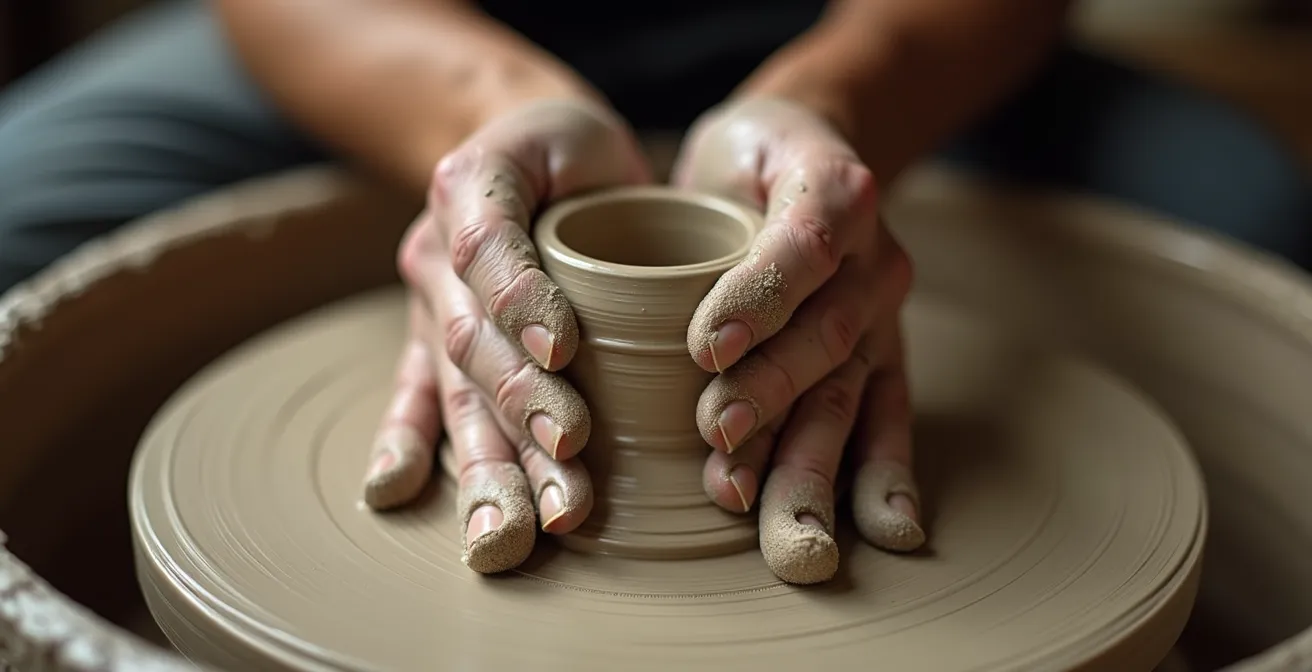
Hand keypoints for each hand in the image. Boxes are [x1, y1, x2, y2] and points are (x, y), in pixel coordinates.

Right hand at [361, 98, 651, 572]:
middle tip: (565, 466)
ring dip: (488, 463)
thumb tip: (661, 284)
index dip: (520, 298)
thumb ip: (612, 191)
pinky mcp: (427, 347)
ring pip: (455, 390)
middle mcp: (436, 251)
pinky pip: (412, 398)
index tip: (563, 351)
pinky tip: (394, 493)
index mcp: (472, 187)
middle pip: (472, 340)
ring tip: (514, 532)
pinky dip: (403, 445)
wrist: (518, 146)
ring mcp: (428, 306)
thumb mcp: (591, 142)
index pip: (489, 247)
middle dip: (519, 409)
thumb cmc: (574, 153)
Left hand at [672, 97, 923, 583]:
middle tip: (719, 440)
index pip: (800, 246)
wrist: (814, 154)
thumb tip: (638, 309)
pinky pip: (889, 419)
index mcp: (833, 189)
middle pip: (826, 335)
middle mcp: (873, 256)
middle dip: (772, 396)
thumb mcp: (718, 154)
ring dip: (812, 460)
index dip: (758, 298)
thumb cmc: (747, 161)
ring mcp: (884, 314)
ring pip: (848, 390)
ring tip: (781, 526)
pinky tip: (884, 529)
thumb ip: (692, 212)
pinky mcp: (885, 358)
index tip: (705, 348)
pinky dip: (885, 476)